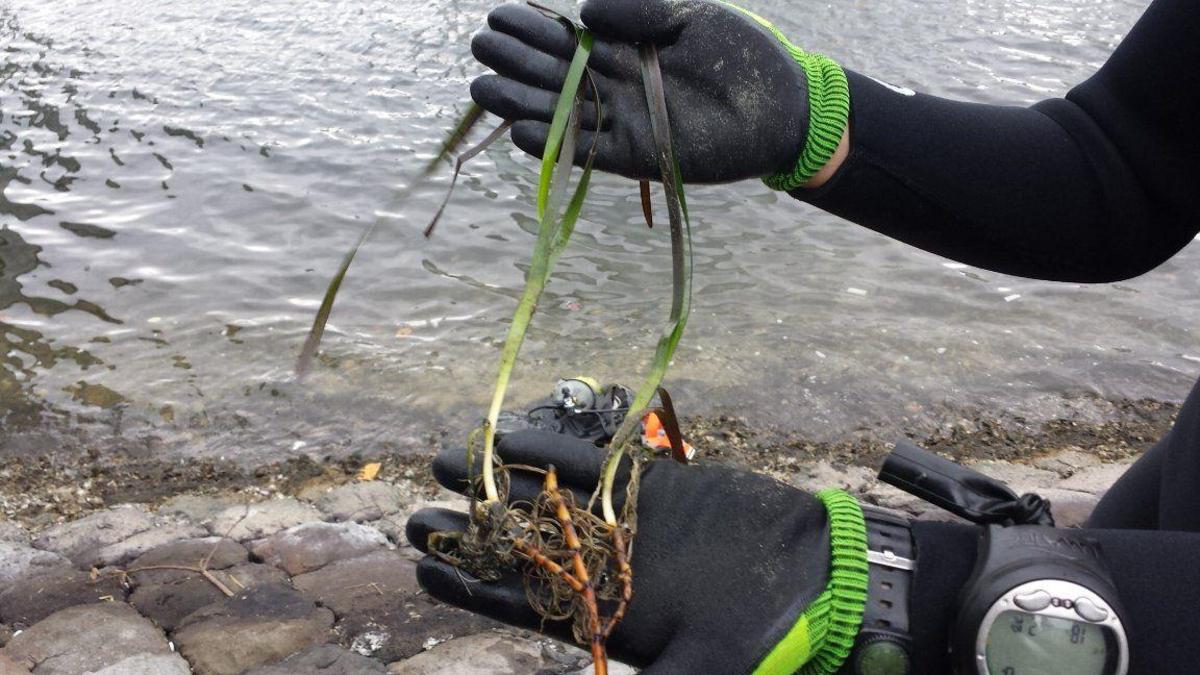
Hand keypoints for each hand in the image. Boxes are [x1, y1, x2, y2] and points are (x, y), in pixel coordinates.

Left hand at [406, 430, 833, 672]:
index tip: (421, 568)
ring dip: (497, 481)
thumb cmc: (760, 638)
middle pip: (518, 547)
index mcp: (600, 618)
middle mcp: (603, 569)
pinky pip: (592, 467)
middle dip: (467, 530)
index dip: (467, 586)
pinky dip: (552, 450)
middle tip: (415, 513)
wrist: (819, 579)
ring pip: (546, 499)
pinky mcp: (653, 489)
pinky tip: (507, 437)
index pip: (515, 604)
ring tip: (445, 458)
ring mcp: (625, 525)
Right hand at [469, 0, 811, 182]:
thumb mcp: (690, 17)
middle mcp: (619, 88)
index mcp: (627, 51)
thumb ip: (639, 10)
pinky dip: (558, 145)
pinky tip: (523, 132)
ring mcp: (626, 123)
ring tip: (483, 90)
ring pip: (564, 115)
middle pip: (556, 76)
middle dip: (517, 63)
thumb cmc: (743, 57)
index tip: (497, 16)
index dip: (532, 30)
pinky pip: (590, 152)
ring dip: (523, 104)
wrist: (783, 108)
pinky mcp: (640, 156)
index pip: (568, 40)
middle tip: (480, 49)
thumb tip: (583, 10)